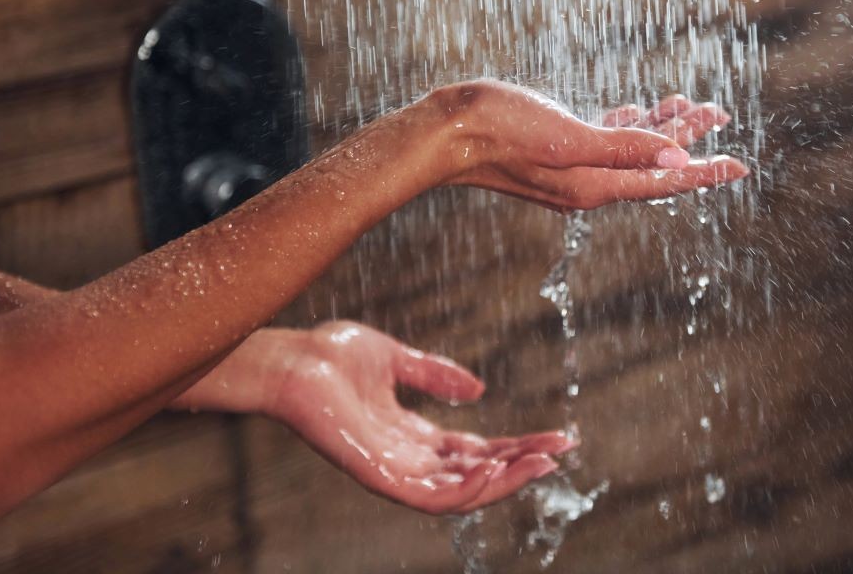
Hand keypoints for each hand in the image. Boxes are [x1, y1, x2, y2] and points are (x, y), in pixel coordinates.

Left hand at [172, 322, 574, 514]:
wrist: (291, 360)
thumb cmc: (330, 356)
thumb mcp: (396, 359)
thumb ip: (436, 374)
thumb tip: (479, 388)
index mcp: (413, 436)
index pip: (475, 450)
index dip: (516, 445)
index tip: (556, 437)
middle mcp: (407, 459)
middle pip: (476, 475)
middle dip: (521, 466)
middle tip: (561, 452)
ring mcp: (393, 471)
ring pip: (461, 493)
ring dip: (504, 482)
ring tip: (541, 463)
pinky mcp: (378, 476)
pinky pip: (430, 497)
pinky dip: (465, 488)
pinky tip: (494, 464)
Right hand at [427, 80, 748, 210]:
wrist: (447, 133)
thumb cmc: (502, 131)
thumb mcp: (568, 137)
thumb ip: (623, 148)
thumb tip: (676, 159)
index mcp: (596, 185)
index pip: (665, 181)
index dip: (705, 171)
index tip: (740, 164)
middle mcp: (589, 182)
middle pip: (653, 163)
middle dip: (689, 138)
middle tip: (721, 111)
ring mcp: (571, 168)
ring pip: (631, 148)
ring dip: (661, 125)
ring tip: (690, 104)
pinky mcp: (555, 150)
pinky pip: (605, 140)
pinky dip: (628, 124)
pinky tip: (638, 109)